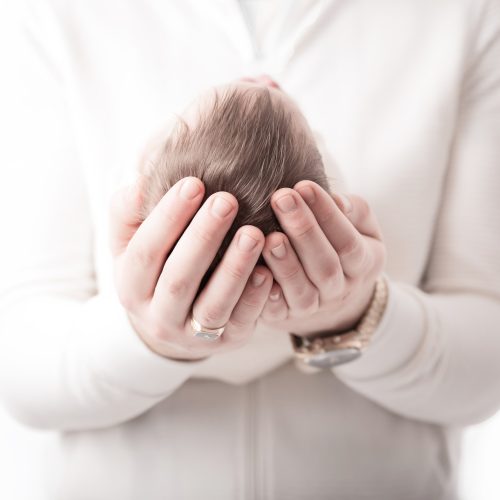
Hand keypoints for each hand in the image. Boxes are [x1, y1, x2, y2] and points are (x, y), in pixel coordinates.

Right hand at [109, 176, 272, 360]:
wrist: (172, 325)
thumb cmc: (156, 270)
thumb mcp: (132, 244)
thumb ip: (129, 213)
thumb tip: (139, 183)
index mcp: (131, 287)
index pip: (145, 252)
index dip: (167, 218)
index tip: (194, 183)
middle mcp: (158, 316)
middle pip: (179, 279)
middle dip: (203, 237)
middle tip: (227, 200)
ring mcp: (192, 335)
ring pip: (213, 305)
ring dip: (235, 269)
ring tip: (254, 233)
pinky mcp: (226, 342)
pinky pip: (241, 321)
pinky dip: (255, 297)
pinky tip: (268, 270)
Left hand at [260, 180, 386, 335]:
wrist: (331, 297)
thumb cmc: (340, 246)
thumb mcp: (360, 226)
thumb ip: (354, 211)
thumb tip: (338, 201)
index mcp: (363, 263)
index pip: (348, 241)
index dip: (327, 214)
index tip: (304, 185)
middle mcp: (340, 289)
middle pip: (325, 265)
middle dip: (303, 230)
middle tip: (281, 198)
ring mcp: (314, 307)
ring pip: (302, 291)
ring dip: (285, 264)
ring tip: (268, 236)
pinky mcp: (286, 317)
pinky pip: (277, 311)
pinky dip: (266, 295)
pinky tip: (255, 272)